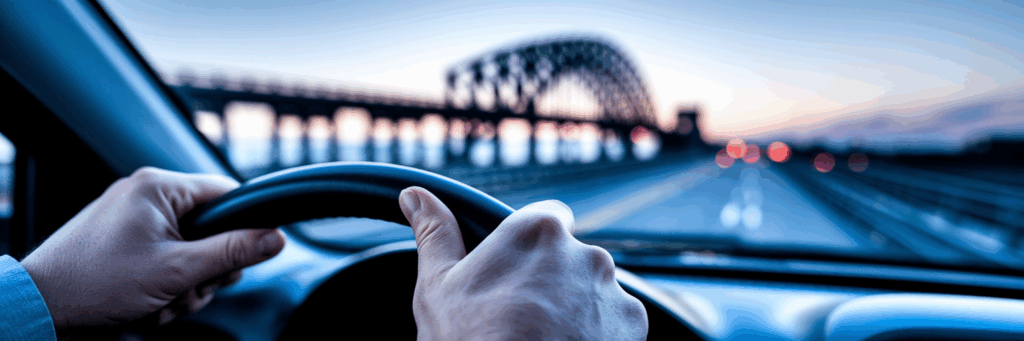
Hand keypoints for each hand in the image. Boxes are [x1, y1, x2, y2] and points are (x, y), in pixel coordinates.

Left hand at [20, 167, 285, 338]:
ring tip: (160, 304)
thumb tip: (276, 238)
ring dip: (184, 286)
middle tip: (189, 290)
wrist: (40, 307)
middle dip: (205, 270)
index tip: (241, 259)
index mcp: (159, 187)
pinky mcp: (123, 243)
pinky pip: (165, 261)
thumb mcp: (178, 271)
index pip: (227, 194)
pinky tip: (147, 305)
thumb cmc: (96, 283)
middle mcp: (146, 196)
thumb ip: (232, 252)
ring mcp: (132, 219)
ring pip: (189, 252)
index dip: (243, 228)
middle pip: (211, 229)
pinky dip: (164, 287)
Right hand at [398, 187, 647, 339]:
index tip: (515, 273)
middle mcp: (585, 252)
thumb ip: (435, 233)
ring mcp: (613, 290)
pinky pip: (615, 321)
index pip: (546, 217)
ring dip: (576, 308)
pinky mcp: (633, 325)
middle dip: (552, 281)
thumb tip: (416, 195)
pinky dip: (598, 334)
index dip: (529, 246)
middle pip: (570, 257)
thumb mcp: (438, 287)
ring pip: (593, 290)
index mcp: (538, 230)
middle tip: (521, 317)